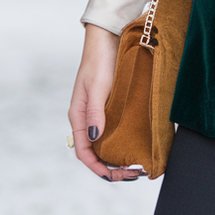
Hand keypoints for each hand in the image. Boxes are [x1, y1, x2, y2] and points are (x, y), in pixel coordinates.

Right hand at [68, 24, 144, 180]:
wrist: (106, 38)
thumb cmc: (99, 59)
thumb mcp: (97, 86)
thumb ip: (95, 112)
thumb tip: (93, 138)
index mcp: (78, 116)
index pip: (84, 152)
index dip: (99, 168)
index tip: (116, 176)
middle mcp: (86, 118)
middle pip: (95, 151)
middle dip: (112, 167)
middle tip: (134, 173)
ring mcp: (97, 112)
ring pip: (104, 143)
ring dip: (117, 156)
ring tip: (136, 164)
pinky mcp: (109, 105)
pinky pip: (113, 129)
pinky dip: (121, 141)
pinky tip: (134, 144)